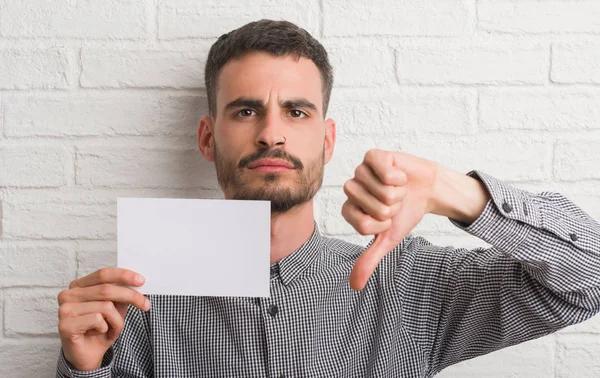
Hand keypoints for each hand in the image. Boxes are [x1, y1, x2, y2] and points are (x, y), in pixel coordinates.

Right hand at [57, 268, 149, 370]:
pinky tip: (98, 333)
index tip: (142, 281)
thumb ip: (120, 294)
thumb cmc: (100, 330)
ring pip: (106, 306)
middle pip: (107, 289)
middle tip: (146, 305)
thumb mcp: (115, 308)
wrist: (88, 356)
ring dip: (117, 320)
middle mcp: (68, 295)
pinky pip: (98, 320)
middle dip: (131, 296)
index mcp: (79, 286)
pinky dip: (106, 328)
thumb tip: (136, 282)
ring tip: (112, 329)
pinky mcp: (65, 325)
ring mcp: (64, 309)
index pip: (103, 274)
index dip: (124, 275)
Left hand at [342, 149, 438, 290]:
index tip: (388, 219)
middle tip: (395, 202)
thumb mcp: (388, 238)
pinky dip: (398, 178)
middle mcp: (353, 189)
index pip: (362, 224)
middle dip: (390, 208)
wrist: (428, 191)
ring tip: (399, 189)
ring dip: (397, 193)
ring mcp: (361, 171)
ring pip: (379, 190)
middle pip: (370, 206)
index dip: (382, 224)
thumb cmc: (405, 213)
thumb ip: (370, 259)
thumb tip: (354, 286)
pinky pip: (384, 171)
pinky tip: (400, 176)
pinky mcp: (374, 156)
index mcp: (351, 209)